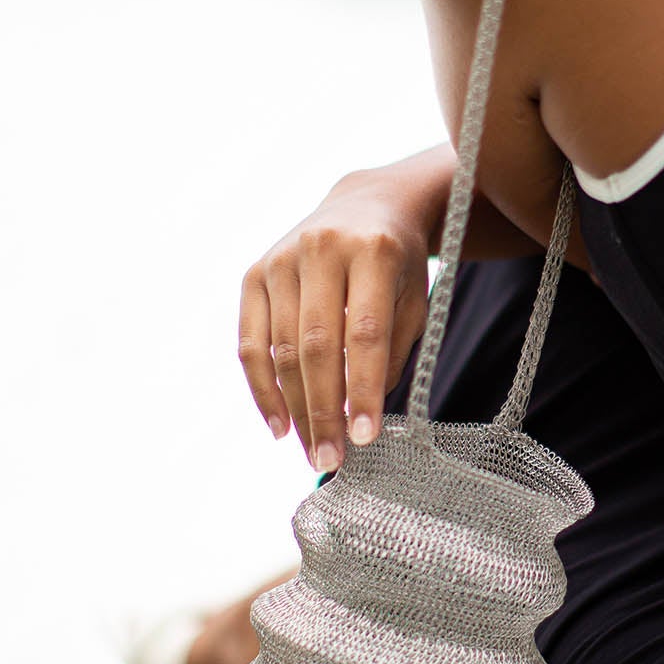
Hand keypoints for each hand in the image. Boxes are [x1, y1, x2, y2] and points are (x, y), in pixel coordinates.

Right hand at [238, 164, 437, 473]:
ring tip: (312, 451)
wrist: (366, 204)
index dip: (363, 389)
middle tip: (332, 459)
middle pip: (317, 345)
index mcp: (373, 251)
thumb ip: (392, 353)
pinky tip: (279, 425)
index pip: (364, 333)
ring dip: (295, 408)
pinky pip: (250, 341)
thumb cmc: (398, 264)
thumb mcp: (414, 298)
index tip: (365, 437)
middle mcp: (322, 249)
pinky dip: (262, 388)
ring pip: (281, 349)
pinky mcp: (254, 273)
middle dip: (323, 409)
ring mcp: (281, 259)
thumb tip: (362, 418)